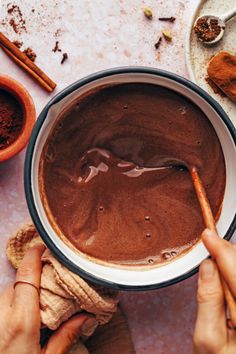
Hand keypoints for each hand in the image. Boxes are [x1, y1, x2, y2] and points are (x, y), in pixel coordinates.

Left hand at [0, 244, 90, 353]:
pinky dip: (10, 305)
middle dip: (32, 282)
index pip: (27, 276)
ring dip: (20, 296)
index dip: (35, 256)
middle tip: (48, 290)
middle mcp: (2, 314)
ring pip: (6, 293)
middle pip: (17, 283)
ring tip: (33, 310)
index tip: (43, 246)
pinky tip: (19, 319)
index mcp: (22, 321)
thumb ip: (65, 337)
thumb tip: (86, 316)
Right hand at [193, 229, 235, 353]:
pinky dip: (234, 271)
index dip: (222, 251)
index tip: (208, 235)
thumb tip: (207, 266)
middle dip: (228, 253)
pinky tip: (226, 271)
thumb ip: (208, 299)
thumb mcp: (207, 338)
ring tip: (216, 256)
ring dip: (232, 261)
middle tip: (210, 242)